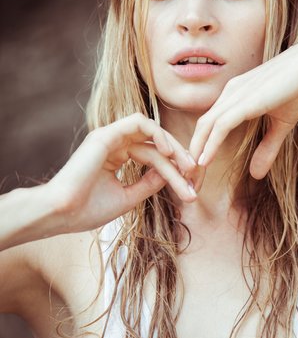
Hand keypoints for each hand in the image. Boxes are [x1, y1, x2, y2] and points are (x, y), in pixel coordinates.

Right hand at [47, 114, 197, 232]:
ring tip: (187, 167)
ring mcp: (110, 137)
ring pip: (152, 136)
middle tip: (195, 177)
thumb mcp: (128, 197)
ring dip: (173, 148)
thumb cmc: (88, 209)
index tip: (191, 192)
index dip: (175, 172)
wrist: (62, 214)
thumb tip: (170, 173)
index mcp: (117, 157)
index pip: (154, 158)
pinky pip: (139, 123)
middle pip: (156, 146)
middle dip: (179, 160)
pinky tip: (168, 152)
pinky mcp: (106, 134)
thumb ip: (148, 183)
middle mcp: (114, 144)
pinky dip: (157, 133)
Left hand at [189, 29, 297, 178]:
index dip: (201, 149)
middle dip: (192, 155)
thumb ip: (267, 148)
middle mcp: (230, 93)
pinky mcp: (245, 100)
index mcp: (235, 95)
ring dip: (196, 154)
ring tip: (191, 176)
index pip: (210, 125)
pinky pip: (220, 125)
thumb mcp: (283, 125)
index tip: (198, 173)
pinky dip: (210, 144)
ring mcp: (236, 95)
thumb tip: (255, 175)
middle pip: (202, 128)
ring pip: (206, 127)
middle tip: (188, 180)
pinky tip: (204, 161)